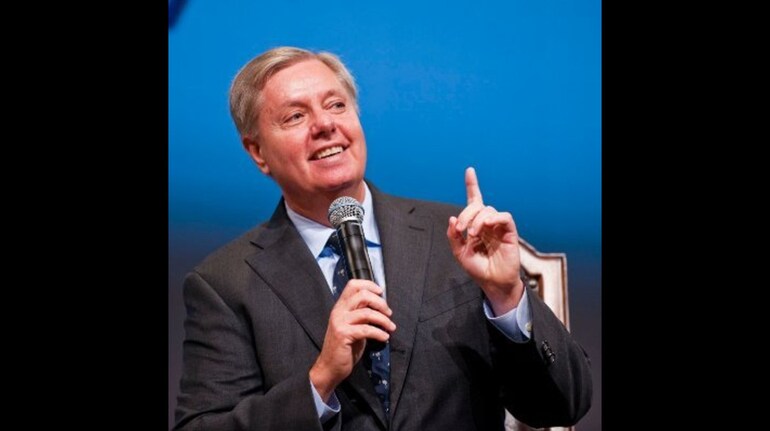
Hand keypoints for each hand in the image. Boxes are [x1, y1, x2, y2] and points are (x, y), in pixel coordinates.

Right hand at [309, 280, 395, 401]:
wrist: (330, 367)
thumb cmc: (344, 348)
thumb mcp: (353, 326)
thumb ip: (362, 315)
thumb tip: (381, 307)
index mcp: (340, 307)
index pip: (353, 285)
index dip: (369, 285)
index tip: (381, 292)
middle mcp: (339, 311)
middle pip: (362, 295)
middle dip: (380, 303)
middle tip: (389, 313)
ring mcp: (340, 322)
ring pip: (367, 312)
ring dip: (383, 320)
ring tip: (390, 327)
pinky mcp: (343, 335)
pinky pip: (366, 329)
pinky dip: (379, 333)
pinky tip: (385, 338)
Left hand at [446, 167, 523, 315]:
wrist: (493, 283)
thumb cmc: (478, 269)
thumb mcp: (460, 253)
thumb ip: (454, 236)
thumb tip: (452, 219)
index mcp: (476, 225)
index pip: (474, 201)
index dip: (472, 186)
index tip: (469, 170)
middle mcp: (488, 223)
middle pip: (478, 206)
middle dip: (466, 213)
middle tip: (462, 229)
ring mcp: (499, 227)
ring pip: (488, 210)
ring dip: (477, 219)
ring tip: (473, 234)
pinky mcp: (510, 232)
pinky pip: (504, 217)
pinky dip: (494, 218)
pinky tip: (486, 226)